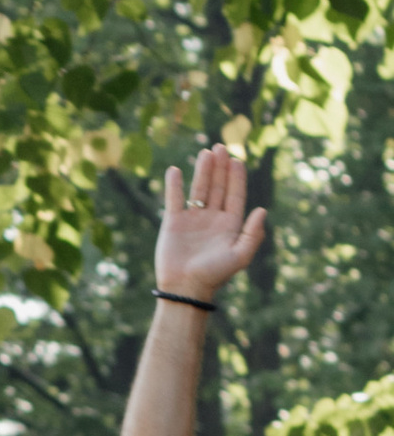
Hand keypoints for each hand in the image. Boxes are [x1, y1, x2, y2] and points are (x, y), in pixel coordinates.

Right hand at [157, 145, 267, 305]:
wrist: (185, 288)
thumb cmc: (214, 275)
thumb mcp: (240, 256)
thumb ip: (253, 234)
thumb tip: (262, 210)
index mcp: (230, 225)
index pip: (235, 195)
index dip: (237, 177)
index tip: (237, 160)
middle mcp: (212, 219)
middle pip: (218, 187)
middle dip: (220, 167)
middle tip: (221, 146)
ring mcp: (192, 219)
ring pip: (198, 189)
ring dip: (202, 171)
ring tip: (206, 152)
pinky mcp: (173, 223)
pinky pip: (174, 199)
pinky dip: (174, 185)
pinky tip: (175, 170)